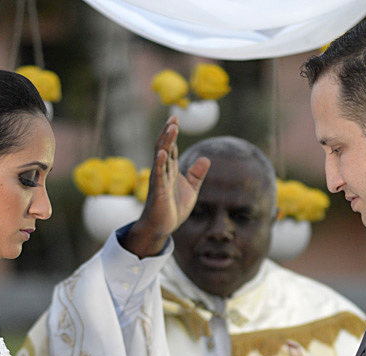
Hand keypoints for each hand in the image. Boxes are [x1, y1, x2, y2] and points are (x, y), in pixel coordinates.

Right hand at [119, 117, 210, 257]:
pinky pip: (158, 174)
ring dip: (166, 142)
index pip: (170, 147)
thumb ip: (197, 175)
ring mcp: (159, 180)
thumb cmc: (173, 208)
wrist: (163, 227)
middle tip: (174, 117)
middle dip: (169, 132)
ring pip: (161, 156)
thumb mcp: (191, 190)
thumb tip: (206, 158)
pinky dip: (160, 163)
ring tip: (172, 128)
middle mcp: (163, 171)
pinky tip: (163, 153)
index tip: (176, 118)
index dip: (172, 133)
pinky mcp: (158, 191)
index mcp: (170, 170)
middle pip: (164, 147)